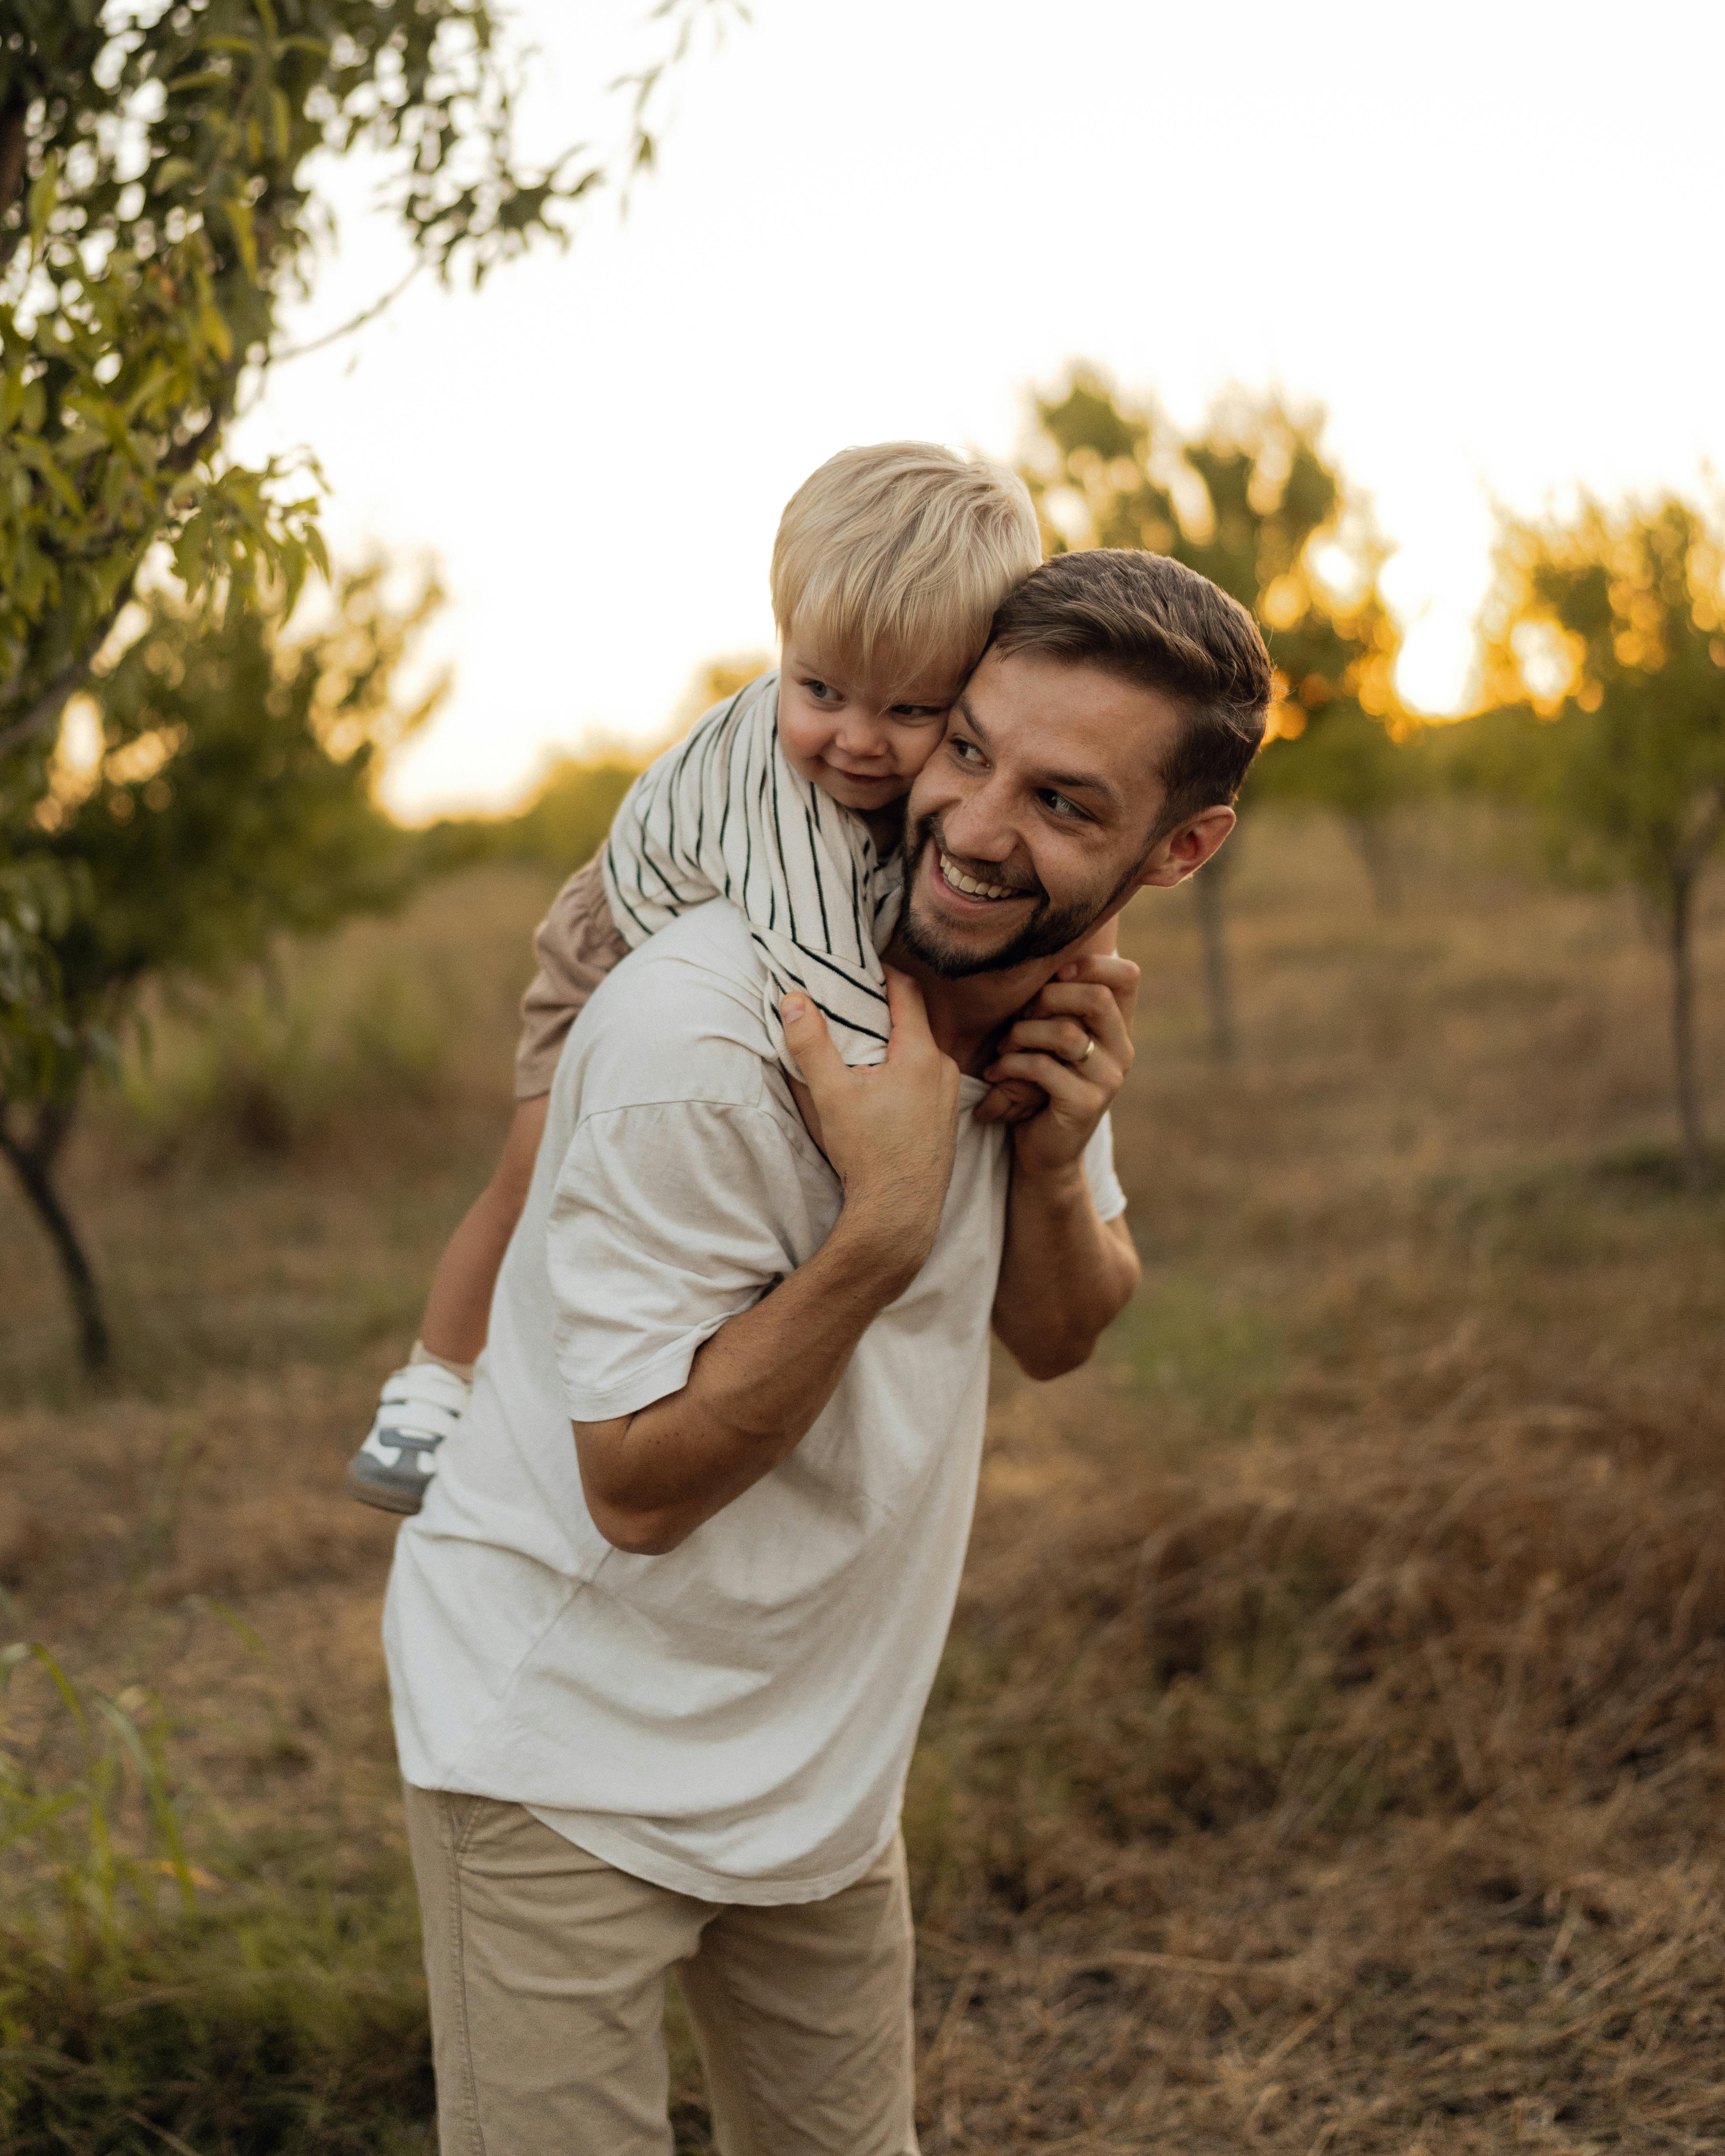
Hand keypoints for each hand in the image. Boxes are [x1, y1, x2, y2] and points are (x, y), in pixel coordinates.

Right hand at [781, 968, 962, 1287]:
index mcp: (922, 1054)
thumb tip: (794, 998)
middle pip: (914, 1022)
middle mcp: (946, 1070)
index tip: (860, 966)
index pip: (908, 991)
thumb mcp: (830, 1094)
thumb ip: (810, 1043)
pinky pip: (926, 1080)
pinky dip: (903, 1072)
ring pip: (920, 1053)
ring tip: (859, 1049)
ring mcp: (950, 1097)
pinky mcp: (946, 1121)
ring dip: (893, 1045)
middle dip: (882, 1011)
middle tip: (850, 1006)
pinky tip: (878, 1090)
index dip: (883, 973)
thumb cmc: (867, 1153)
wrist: (900, 1214)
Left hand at [981, 952, 1138, 1178]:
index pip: (1127, 976)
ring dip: (1022, 1033)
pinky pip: (1044, 1068)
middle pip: (1096, 998)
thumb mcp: (1050, 1039)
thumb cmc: (1040, 1084)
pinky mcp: (1086, 1105)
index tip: (1053, 974)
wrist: (1045, 1150)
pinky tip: (996, 1072)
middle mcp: (1121, 1050)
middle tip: (1019, 1013)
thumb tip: (1029, 955)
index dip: (1090, 964)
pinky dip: (1011, 1064)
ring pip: (1065, 1033)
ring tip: (1001, 1047)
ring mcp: (1108, 1079)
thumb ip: (1056, 1004)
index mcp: (1117, 1027)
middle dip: (1047, 997)